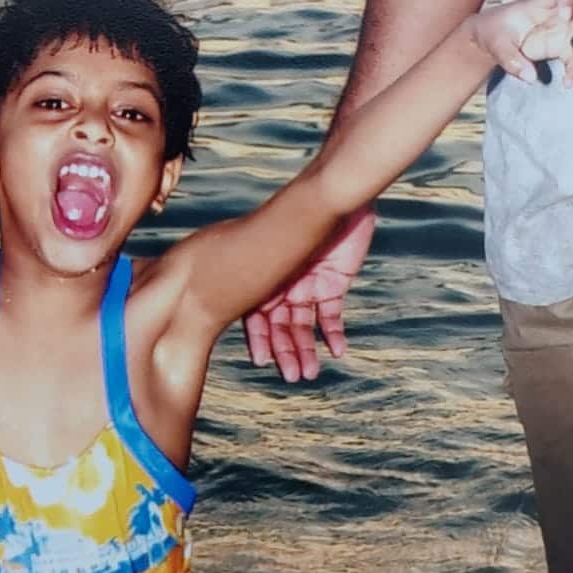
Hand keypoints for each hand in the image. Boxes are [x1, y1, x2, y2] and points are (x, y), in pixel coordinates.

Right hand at [243, 206, 375, 381]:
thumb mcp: (282, 240)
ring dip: (306, 349)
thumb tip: (231, 281)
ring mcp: (306, 285)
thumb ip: (264, 260)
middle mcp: (281, 283)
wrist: (341, 196)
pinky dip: (333, 334)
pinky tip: (337, 351)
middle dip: (285, 350)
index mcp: (262, 275)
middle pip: (279, 325)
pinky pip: (330, 316)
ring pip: (303, 325)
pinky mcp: (332, 285)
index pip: (255, 315)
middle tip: (294, 376)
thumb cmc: (308, 211)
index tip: (262, 361)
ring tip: (310, 372)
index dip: (259, 338)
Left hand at [476, 0, 572, 86]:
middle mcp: (556, 10)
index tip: (565, 15)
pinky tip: (569, 84)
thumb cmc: (494, 33)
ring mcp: (563, 26)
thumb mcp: (495, 44)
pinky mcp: (562, 46)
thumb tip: (531, 77)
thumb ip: (511, 59)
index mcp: (539, 2)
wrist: (489, 41)